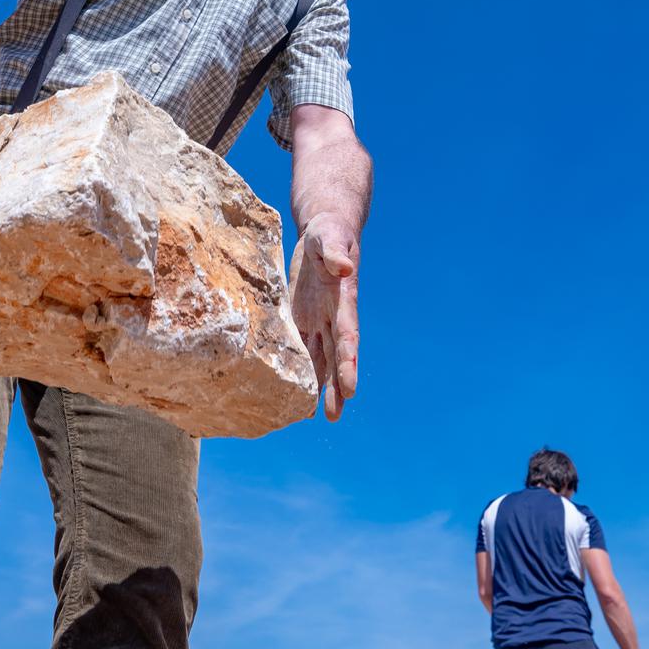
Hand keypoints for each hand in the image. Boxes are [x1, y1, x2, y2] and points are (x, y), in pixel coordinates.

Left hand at [288, 212, 358, 420]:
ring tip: (322, 416)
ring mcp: (319, 321)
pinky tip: (296, 393)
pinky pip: (303, 349)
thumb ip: (335, 253)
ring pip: (321, 360)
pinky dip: (301, 371)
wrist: (323, 232)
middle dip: (336, 386)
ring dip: (322, 387)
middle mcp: (333, 317)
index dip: (349, 363)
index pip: (347, 336)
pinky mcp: (303, 319)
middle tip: (335, 416)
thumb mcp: (329, 238)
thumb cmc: (329, 233)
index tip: (351, 388)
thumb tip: (345, 266)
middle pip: (336, 358)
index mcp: (343, 301)